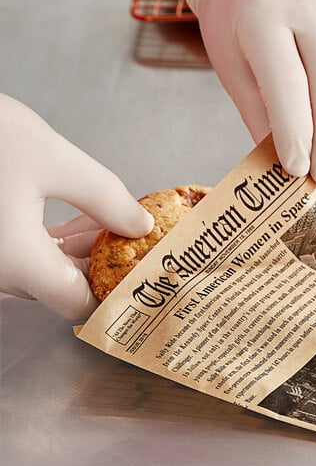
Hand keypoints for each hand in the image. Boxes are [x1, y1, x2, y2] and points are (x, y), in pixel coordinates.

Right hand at [0, 93, 153, 319]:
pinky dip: (57, 241)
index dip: (117, 294)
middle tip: (143, 244)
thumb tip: (142, 226)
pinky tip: (84, 219)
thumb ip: (105, 197)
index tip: (147, 274)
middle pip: (64, 285)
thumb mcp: (53, 159)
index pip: (79, 305)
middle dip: (106, 265)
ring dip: (85, 251)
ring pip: (46, 268)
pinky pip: (25, 252)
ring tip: (120, 225)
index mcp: (19, 263)